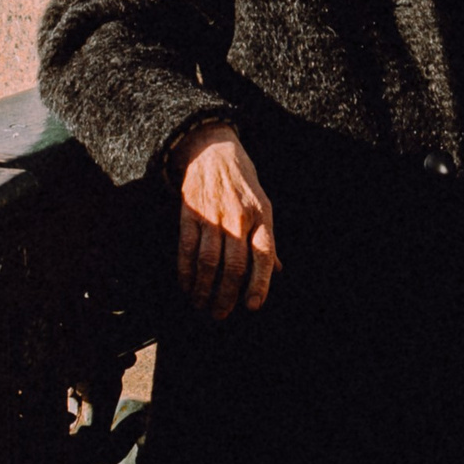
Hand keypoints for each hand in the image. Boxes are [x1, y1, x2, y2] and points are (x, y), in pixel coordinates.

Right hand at [171, 125, 280, 320]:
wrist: (211, 149)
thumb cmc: (242, 182)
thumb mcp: (262, 204)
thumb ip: (267, 239)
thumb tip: (277, 271)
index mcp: (261, 215)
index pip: (264, 254)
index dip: (260, 283)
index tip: (252, 306)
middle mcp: (238, 217)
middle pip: (234, 265)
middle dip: (227, 296)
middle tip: (220, 315)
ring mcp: (213, 214)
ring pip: (209, 262)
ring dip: (204, 289)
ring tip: (202, 305)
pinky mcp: (190, 213)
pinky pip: (187, 249)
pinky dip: (186, 272)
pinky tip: (187, 286)